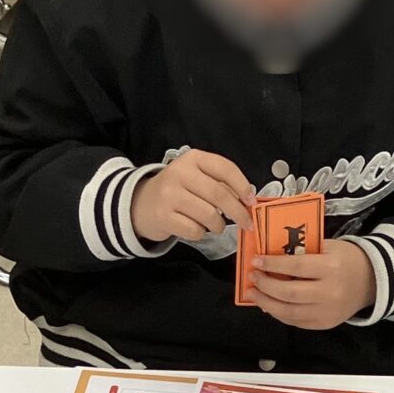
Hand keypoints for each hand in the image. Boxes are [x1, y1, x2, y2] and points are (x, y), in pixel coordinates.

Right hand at [130, 150, 251, 245]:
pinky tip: (195, 228)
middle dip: (238, 212)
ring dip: (218, 225)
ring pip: (209, 215)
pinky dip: (201, 233)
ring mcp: (169, 195)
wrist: (142, 204)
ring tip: (215, 225)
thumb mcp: (197, 177)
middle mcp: (179, 173)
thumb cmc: (178, 190)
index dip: (242, 186)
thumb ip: (220, 183)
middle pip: (219, 194)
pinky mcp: (163, 216)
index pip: (224, 168)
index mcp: (193, 159)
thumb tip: (248, 200)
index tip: (251, 201)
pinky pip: (195, 230)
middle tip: (247, 223)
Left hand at [251, 242, 374, 329]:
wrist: (372, 281)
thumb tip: (270, 259)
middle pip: (289, 293)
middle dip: (265, 286)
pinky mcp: (325, 324)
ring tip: (254, 294)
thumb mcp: (327, 247)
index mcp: (330, 268)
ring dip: (266, 303)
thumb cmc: (346, 259)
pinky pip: (296, 322)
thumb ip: (302, 252)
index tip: (256, 261)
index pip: (295, 267)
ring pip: (289, 312)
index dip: (272, 265)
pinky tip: (269, 305)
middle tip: (253, 277)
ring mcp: (327, 312)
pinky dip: (279, 313)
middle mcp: (329, 292)